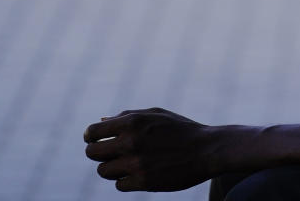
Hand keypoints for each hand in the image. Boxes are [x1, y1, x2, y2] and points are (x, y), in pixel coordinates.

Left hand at [84, 107, 220, 191]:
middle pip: (93, 153)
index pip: (92, 132)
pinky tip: (139, 173)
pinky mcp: (144, 182)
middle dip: (99, 154)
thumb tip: (101, 122)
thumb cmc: (182, 129)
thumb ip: (127, 116)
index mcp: (132, 122)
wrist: (208, 149)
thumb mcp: (156, 114)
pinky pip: (119, 185)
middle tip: (111, 154)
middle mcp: (130, 142)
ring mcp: (136, 163)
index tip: (96, 140)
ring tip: (128, 164)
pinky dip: (126, 181)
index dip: (91, 137)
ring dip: (113, 169)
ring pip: (104, 171)